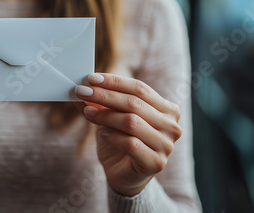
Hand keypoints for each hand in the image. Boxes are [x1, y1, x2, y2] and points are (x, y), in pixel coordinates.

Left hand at [75, 73, 181, 195]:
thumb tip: (82, 86)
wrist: (125, 175)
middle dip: (105, 95)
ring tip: (87, 112)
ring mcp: (166, 145)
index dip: (114, 82)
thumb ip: (100, 102)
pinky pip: (131, 144)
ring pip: (131, 122)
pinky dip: (112, 136)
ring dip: (105, 115)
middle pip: (134, 103)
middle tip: (82, 91)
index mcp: (167, 109)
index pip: (140, 88)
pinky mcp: (156, 163)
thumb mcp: (111, 118)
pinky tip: (101, 133)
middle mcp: (171, 126)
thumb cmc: (121, 142)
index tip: (91, 78)